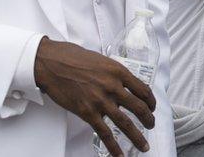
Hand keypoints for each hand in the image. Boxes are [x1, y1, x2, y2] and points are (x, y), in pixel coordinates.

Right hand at [34, 37, 154, 155]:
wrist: (51, 63)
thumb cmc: (73, 57)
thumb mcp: (101, 60)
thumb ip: (113, 73)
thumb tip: (122, 85)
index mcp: (118, 71)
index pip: (143, 89)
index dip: (150, 101)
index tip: (151, 106)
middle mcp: (113, 87)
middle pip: (139, 108)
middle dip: (148, 119)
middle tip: (151, 125)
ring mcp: (101, 101)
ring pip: (125, 123)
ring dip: (137, 136)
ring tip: (143, 145)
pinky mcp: (88, 112)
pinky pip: (105, 133)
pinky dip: (114, 146)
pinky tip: (120, 154)